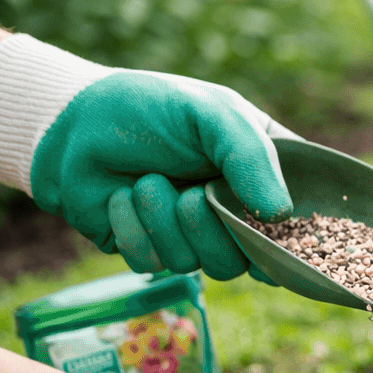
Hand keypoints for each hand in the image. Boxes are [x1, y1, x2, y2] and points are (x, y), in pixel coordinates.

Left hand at [0, 34, 296, 279]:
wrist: (71, 123)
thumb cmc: (150, 107)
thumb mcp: (212, 113)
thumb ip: (251, 158)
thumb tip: (281, 214)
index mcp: (263, 175)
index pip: (301, 221)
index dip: (296, 238)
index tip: (277, 233)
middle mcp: (234, 210)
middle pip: (251, 258)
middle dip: (214, 229)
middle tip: (191, 194)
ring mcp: (192, 234)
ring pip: (201, 265)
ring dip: (166, 223)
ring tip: (146, 182)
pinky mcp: (149, 249)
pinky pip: (152, 264)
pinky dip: (131, 229)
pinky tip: (120, 198)